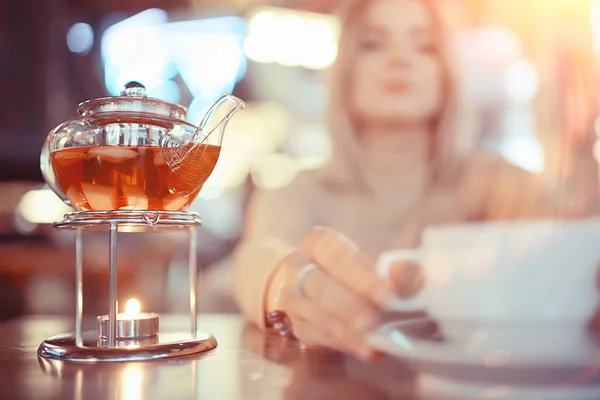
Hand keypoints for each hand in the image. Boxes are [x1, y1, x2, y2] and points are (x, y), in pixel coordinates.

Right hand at [270, 226, 422, 360]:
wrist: (318, 284)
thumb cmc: (352, 269)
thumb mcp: (372, 261)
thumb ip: (392, 267)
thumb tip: (404, 272)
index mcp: (318, 243)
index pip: (334, 253)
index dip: (359, 273)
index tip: (386, 292)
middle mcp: (297, 266)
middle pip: (318, 285)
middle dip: (347, 305)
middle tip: (372, 321)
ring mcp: (292, 297)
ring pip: (313, 313)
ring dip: (344, 329)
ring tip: (372, 341)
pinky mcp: (297, 324)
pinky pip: (315, 335)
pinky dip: (342, 343)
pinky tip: (365, 349)